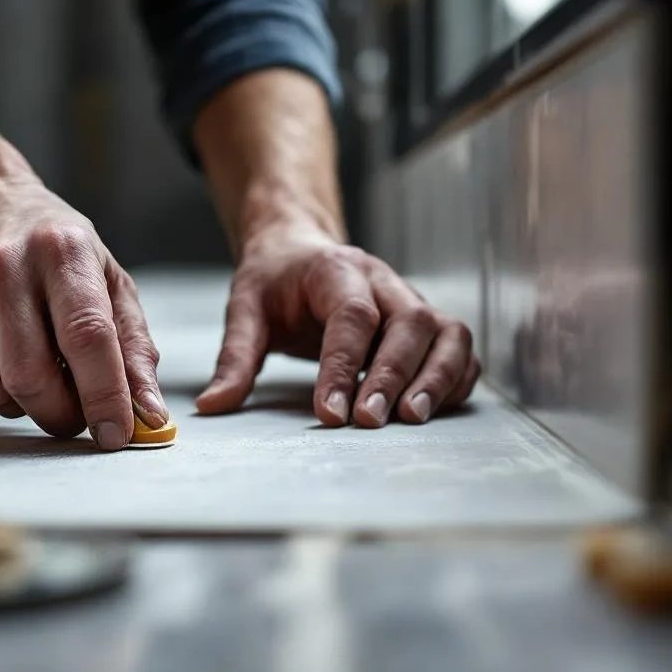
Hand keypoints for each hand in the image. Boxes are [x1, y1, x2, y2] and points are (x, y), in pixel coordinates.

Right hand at [0, 178, 165, 449]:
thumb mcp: (108, 279)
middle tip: (79, 415)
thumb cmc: (54, 249)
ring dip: (27, 405)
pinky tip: (1, 359)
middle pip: (32, 378)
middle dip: (63, 415)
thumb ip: (134, 348)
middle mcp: (3, 268)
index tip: (117, 436)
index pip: (87, 337)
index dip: (105, 395)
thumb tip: (148, 414)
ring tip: (40, 371)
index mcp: (62, 251)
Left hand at [195, 229, 479, 426]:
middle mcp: (383, 281)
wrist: (299, 250)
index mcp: (336, 270)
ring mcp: (410, 300)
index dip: (344, 366)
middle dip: (392, 376)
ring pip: (446, 333)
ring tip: (412, 419)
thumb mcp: (244, 311)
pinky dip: (455, 379)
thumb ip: (234, 358)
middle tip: (368, 422)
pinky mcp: (427, 323)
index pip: (352, 317)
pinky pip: (457, 348)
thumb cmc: (275, 283)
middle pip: (409, 323)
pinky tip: (433, 409)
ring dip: (436, 378)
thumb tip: (213, 406)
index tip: (330, 413)